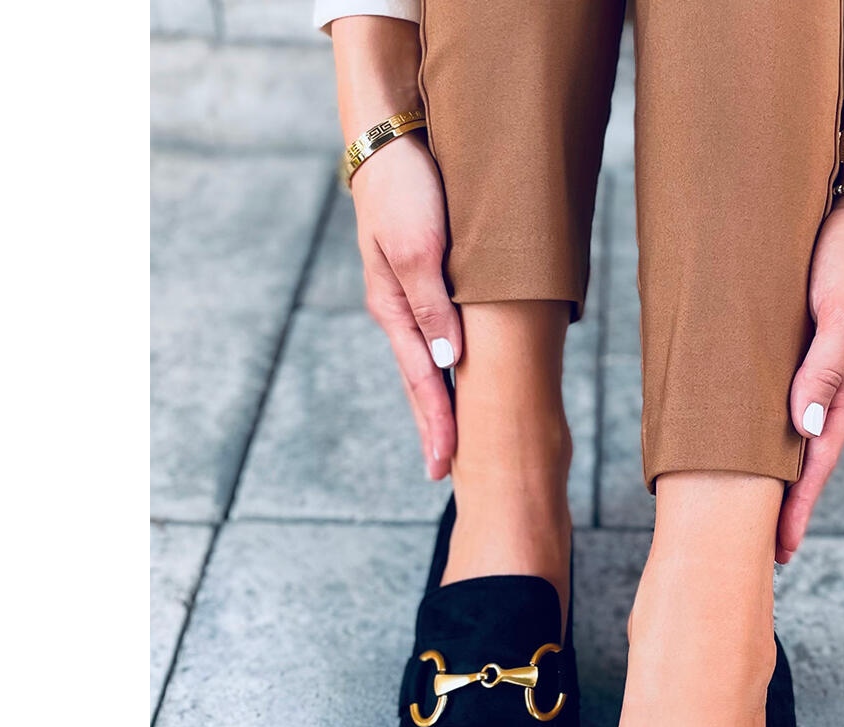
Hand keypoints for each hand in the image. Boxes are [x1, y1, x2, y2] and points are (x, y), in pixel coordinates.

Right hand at [352, 134, 461, 479]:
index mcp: (396, 310)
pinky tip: (452, 380)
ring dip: (440, 402)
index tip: (444, 469)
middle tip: (445, 474)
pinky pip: (437, 335)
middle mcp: (400, 311)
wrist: (391, 136)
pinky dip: (445, 367)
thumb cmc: (406, 187)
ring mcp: (410, 297)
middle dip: (433, 428)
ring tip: (452, 441)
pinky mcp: (422, 279)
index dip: (436, 427)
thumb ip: (433, 306)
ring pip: (429, 362)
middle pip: (421, 383)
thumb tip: (446, 364)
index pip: (421, 383)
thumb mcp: (418, 247)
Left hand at [776, 191, 843, 561]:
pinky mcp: (794, 347)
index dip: (797, 507)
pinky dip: (760, 430)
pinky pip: (774, 399)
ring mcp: (812, 369)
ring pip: (788, 434)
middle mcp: (828, 386)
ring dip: (769, 472)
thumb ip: (824, 370)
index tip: (779, 549)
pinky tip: (742, 442)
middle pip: (802, 459)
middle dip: (782, 505)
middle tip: (757, 550)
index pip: (817, 463)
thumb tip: (806, 429)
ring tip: (745, 510)